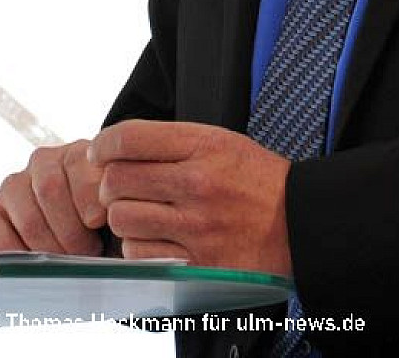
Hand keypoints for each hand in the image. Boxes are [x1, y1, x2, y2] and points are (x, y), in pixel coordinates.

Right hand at [0, 140, 105, 254]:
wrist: (79, 240)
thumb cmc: (106, 225)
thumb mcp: (118, 208)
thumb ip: (115, 202)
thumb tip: (101, 213)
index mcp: (78, 151)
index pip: (78, 163)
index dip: (89, 196)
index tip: (99, 221)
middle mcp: (44, 161)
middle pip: (49, 190)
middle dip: (72, 230)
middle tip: (88, 251)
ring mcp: (14, 185)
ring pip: (28, 217)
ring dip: (51, 246)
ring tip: (69, 259)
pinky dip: (19, 255)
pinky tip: (38, 262)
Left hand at [89, 120, 291, 274]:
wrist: (299, 223)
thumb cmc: (259, 181)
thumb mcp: (224, 143)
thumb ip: (176, 143)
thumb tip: (121, 147)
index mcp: (205, 145)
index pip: (131, 137)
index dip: (103, 144)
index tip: (98, 152)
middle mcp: (197, 182)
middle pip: (117, 179)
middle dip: (109, 183)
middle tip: (120, 187)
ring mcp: (195, 224)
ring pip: (122, 218)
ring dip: (123, 217)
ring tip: (142, 214)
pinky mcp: (195, 260)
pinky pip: (138, 254)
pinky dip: (138, 247)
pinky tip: (155, 239)